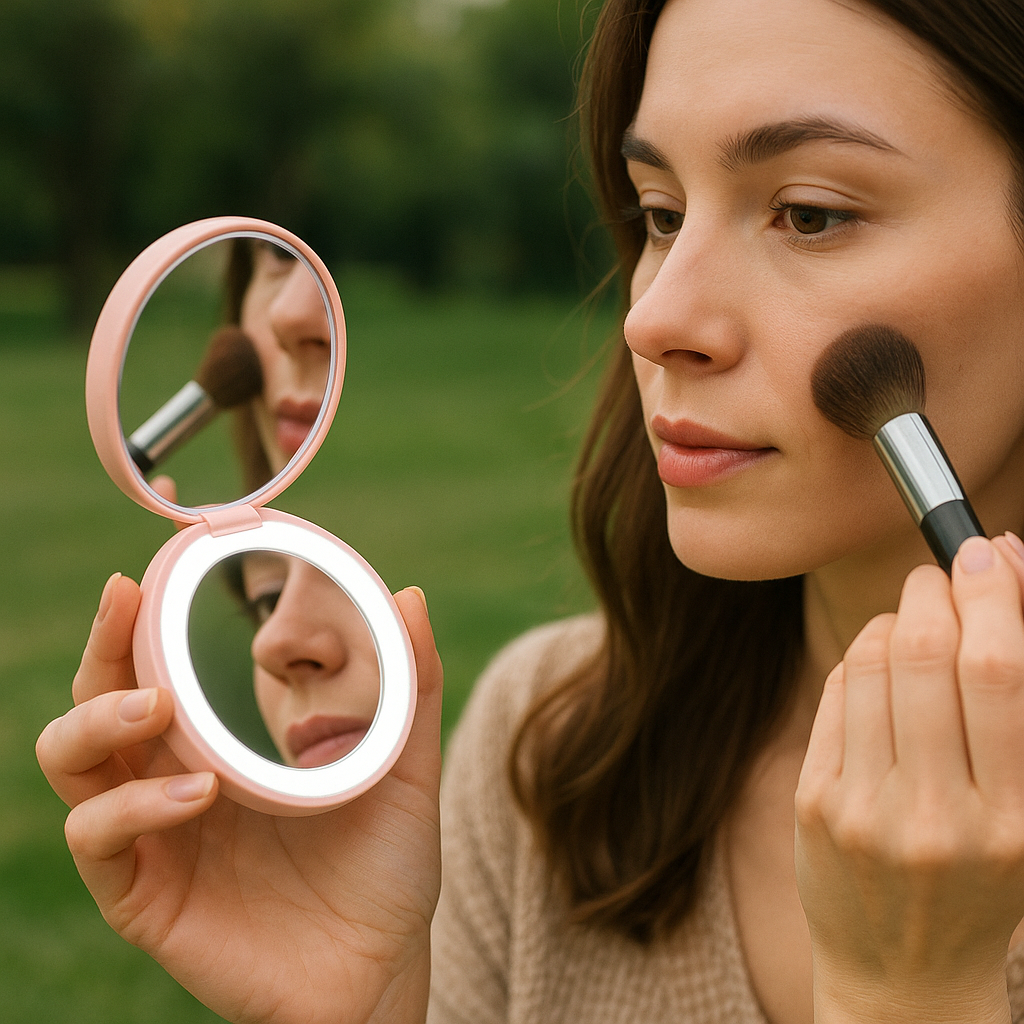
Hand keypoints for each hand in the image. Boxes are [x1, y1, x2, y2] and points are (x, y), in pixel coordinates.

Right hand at [36, 573, 442, 1023]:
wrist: (383, 966)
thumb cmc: (387, 865)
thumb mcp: (405, 765)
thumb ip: (412, 685)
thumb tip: (409, 594)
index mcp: (222, 746)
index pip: (155, 672)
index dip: (135, 626)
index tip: (139, 579)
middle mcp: (174, 782)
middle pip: (97, 703)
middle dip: (101, 651)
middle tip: (125, 607)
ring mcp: (154, 838)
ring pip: (72, 764)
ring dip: (98, 721)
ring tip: (156, 708)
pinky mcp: (145, 895)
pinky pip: (99, 839)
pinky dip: (132, 807)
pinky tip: (199, 794)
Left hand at [795, 534, 1023, 1023]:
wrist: (905, 975)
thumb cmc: (983, 882)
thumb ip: (1015, 707)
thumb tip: (1004, 577)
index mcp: (1016, 818)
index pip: (1000, 673)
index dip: (993, 594)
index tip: (989, 551)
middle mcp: (941, 816)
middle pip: (930, 654)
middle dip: (937, 590)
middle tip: (943, 573)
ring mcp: (868, 810)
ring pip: (873, 664)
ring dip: (895, 619)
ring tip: (914, 620)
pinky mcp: (817, 804)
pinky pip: (838, 694)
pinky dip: (861, 656)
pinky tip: (878, 663)